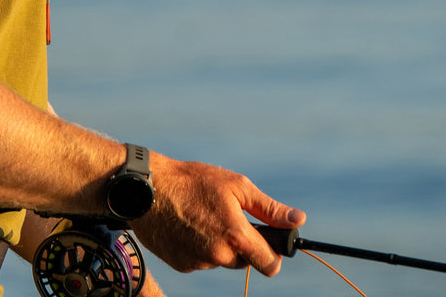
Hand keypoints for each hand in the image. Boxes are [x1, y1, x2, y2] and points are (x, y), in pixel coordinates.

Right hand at [132, 155, 304, 276]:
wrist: (147, 189)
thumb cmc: (192, 181)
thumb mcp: (235, 185)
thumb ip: (269, 208)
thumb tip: (298, 220)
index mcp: (236, 236)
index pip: (270, 265)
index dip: (273, 255)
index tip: (268, 243)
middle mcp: (219, 255)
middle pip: (244, 261)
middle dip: (241, 244)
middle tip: (224, 216)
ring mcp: (198, 263)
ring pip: (221, 260)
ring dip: (218, 244)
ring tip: (200, 215)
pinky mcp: (181, 265)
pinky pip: (200, 261)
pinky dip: (198, 247)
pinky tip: (186, 224)